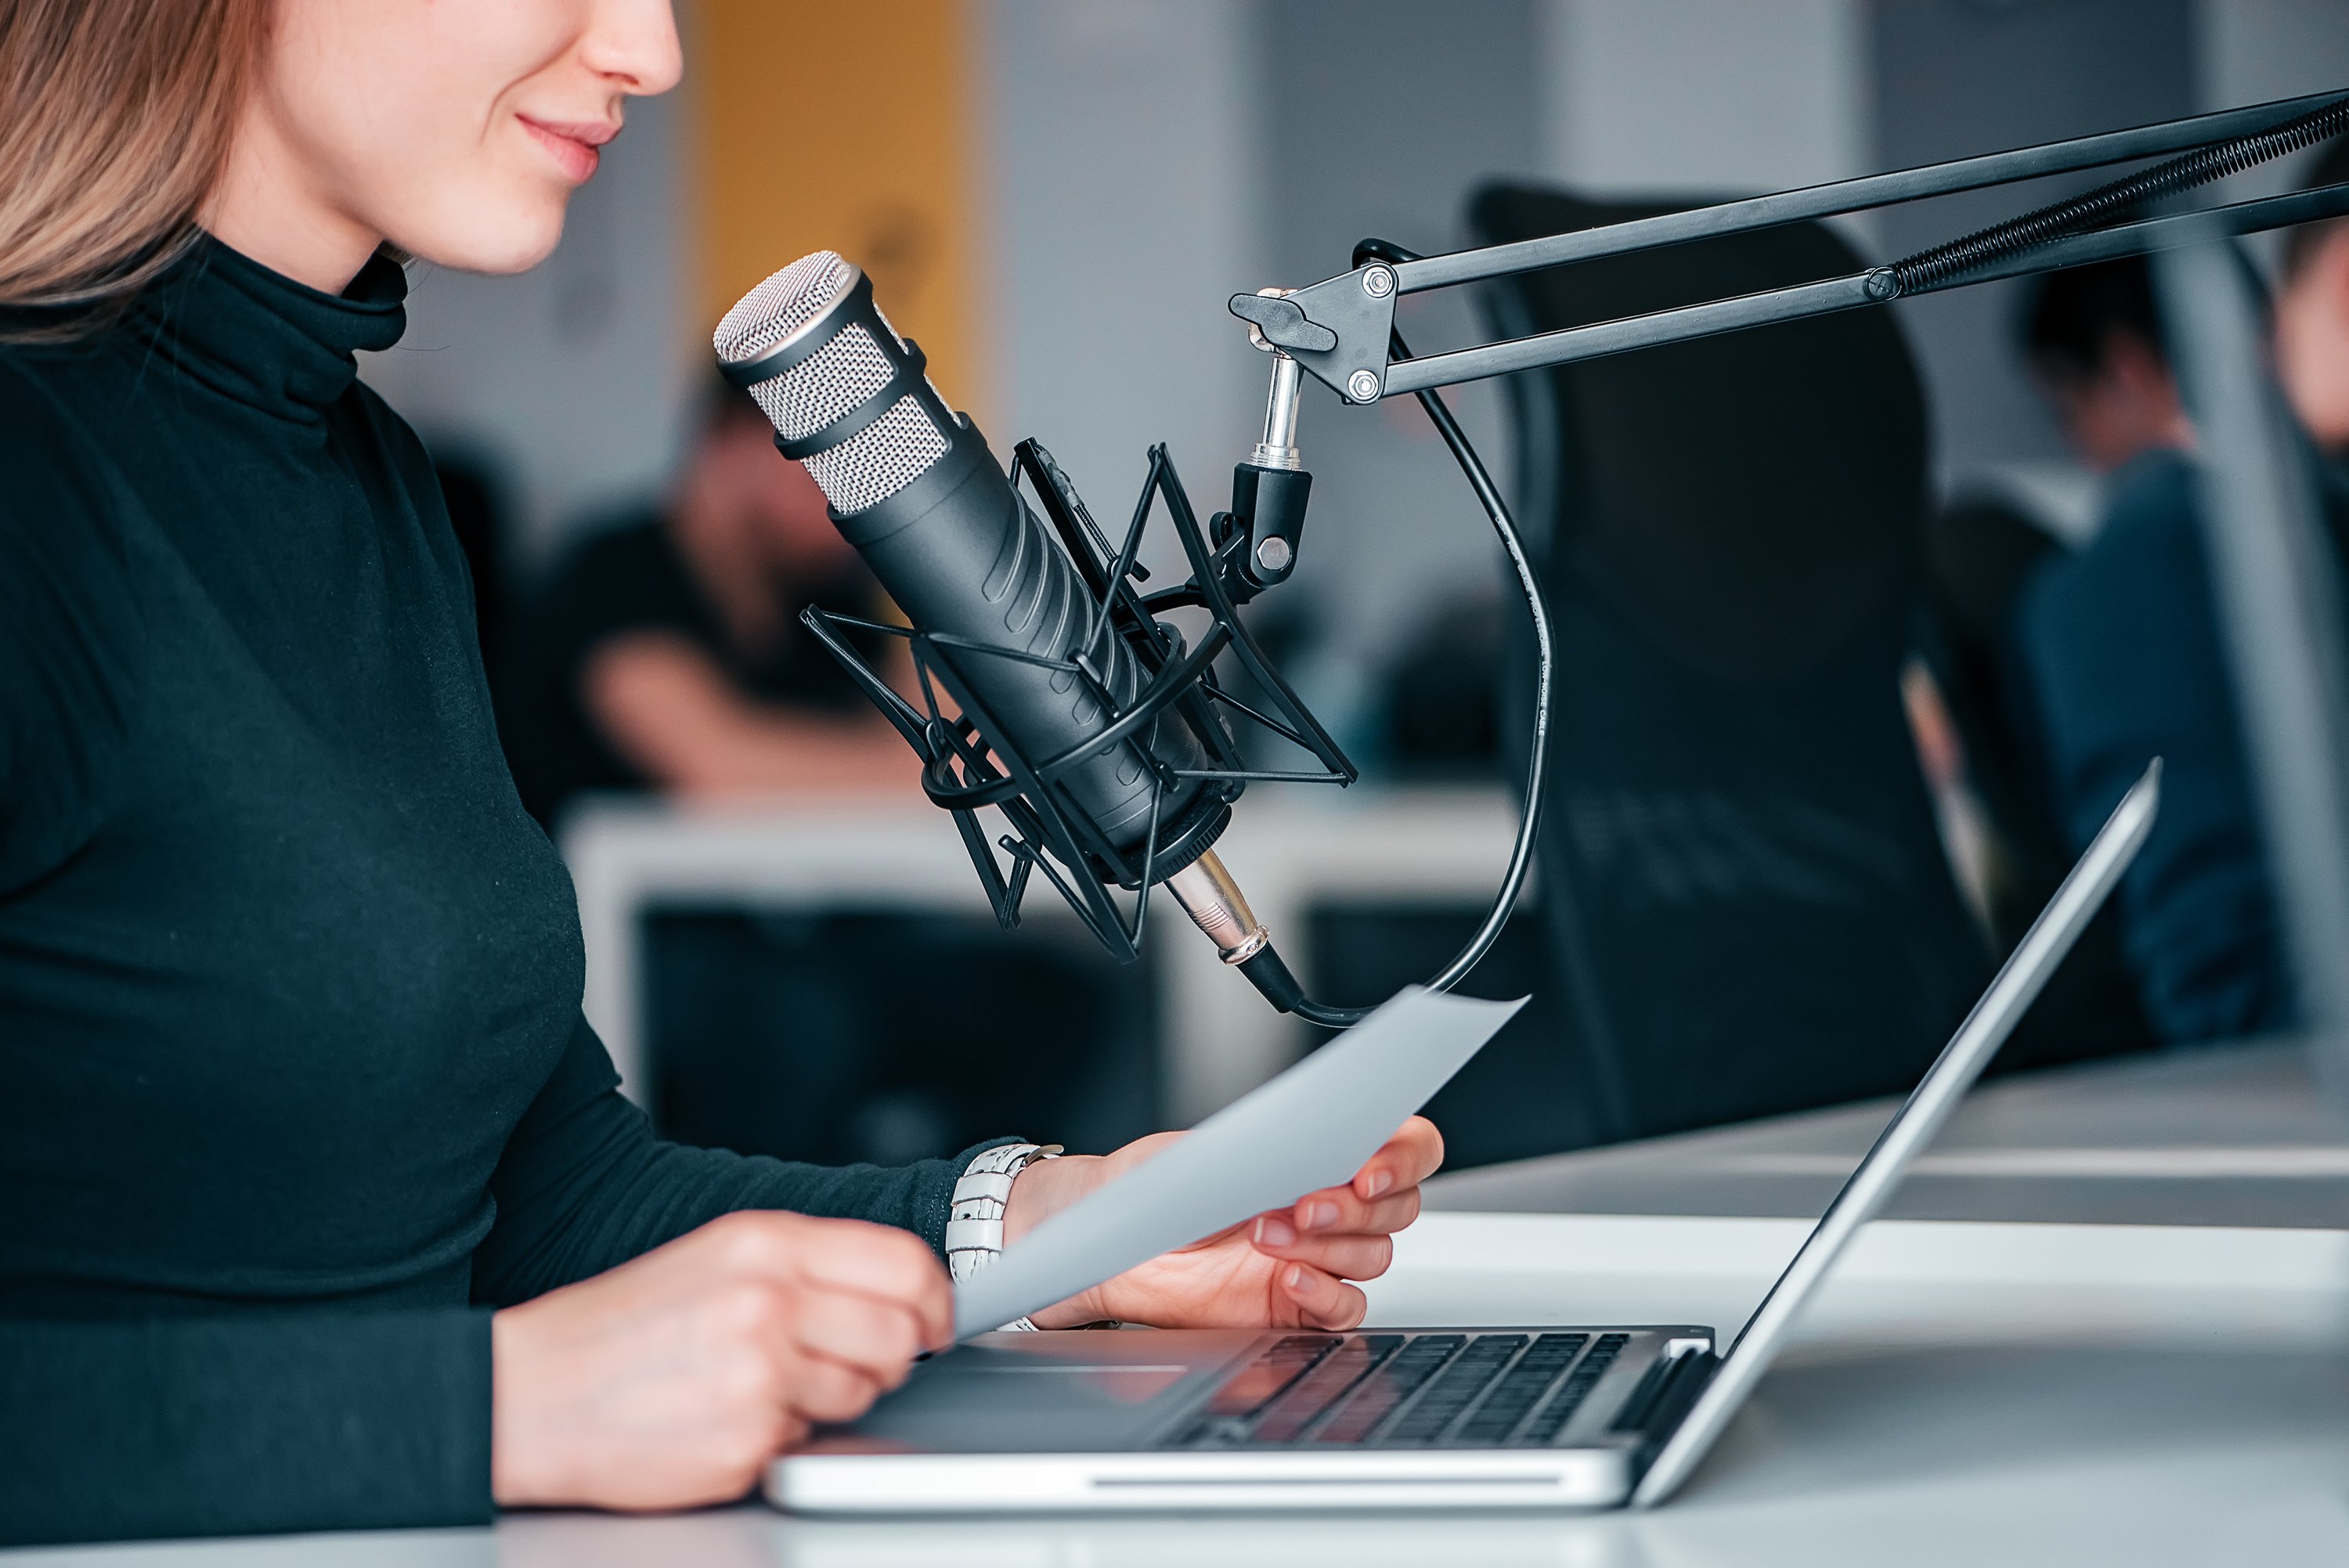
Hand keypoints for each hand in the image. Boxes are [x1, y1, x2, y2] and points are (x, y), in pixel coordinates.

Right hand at [490, 1209, 950, 1510]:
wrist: (530, 1393)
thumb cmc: (623, 1328)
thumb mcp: (716, 1260)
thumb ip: (806, 1267)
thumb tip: (897, 1290)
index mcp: (765, 1244)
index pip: (902, 1262)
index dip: (933, 1297)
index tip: (934, 1318)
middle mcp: (768, 1301)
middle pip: (896, 1333)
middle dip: (888, 1356)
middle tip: (844, 1362)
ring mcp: (759, 1374)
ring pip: (861, 1393)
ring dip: (829, 1399)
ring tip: (761, 1387)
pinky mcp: (746, 1441)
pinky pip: (807, 1442)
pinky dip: (780, 1438)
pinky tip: (728, 1418)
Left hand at [1003, 1116, 1443, 1331]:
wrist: (1116, 1242)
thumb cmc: (1163, 1187)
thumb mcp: (1215, 1151)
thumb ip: (1277, 1151)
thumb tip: (1317, 1151)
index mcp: (1328, 1151)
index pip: (1408, 1147)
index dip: (1405, 1157)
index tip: (1370, 1168)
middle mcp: (1335, 1204)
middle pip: (1398, 1207)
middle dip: (1358, 1204)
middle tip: (1306, 1200)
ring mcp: (1322, 1256)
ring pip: (1374, 1254)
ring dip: (1330, 1243)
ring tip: (1268, 1233)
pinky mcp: (1301, 1306)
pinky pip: (1346, 1308)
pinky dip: (1328, 1295)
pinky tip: (1293, 1280)